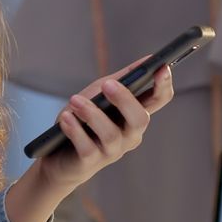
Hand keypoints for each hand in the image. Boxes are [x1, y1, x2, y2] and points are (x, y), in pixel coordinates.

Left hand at [34, 58, 175, 191]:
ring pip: (111, 134)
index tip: (161, 68)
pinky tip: (66, 118)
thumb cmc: (84, 119)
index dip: (163, 85)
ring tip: (74, 101)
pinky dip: (75, 130)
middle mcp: (130, 135)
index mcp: (135, 114)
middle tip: (106, 84)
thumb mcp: (101, 93)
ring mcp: (112, 151)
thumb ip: (122, 79)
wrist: (58, 153)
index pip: (159, 100)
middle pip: (140, 119)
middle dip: (124, 100)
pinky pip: (87, 147)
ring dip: (91, 114)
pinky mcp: (91, 162)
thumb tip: (149, 59)